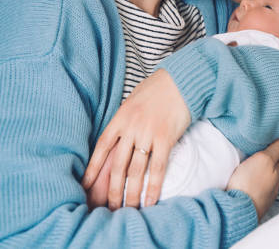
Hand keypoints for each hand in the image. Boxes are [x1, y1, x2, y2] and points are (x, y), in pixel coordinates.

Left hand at [81, 69, 190, 209]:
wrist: (182, 80)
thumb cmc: (158, 89)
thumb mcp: (133, 100)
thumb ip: (125, 119)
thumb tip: (118, 139)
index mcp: (120, 117)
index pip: (102, 147)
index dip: (93, 168)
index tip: (86, 186)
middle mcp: (131, 127)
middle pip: (117, 165)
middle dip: (112, 189)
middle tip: (109, 207)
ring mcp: (148, 133)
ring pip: (135, 170)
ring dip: (131, 192)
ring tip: (128, 209)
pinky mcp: (166, 138)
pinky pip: (158, 167)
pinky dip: (153, 186)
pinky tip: (150, 199)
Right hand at [227, 137, 278, 220]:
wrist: (237, 211)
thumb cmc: (250, 183)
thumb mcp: (264, 160)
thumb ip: (276, 150)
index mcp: (278, 173)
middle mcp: (274, 185)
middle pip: (278, 169)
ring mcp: (264, 196)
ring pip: (269, 179)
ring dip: (268, 171)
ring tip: (265, 164)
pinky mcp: (254, 202)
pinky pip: (259, 188)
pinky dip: (259, 181)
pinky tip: (255, 180)